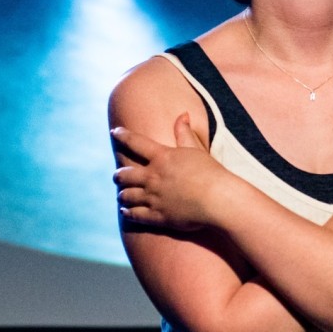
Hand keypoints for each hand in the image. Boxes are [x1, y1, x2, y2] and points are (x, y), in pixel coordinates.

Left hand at [111, 113, 227, 229]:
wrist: (218, 200)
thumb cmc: (211, 172)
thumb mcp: (196, 149)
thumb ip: (185, 133)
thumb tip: (183, 114)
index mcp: (162, 157)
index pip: (135, 142)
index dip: (123, 136)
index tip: (114, 132)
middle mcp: (152, 177)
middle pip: (124, 174)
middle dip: (118, 175)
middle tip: (117, 175)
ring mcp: (153, 198)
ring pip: (126, 196)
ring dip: (122, 194)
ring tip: (122, 195)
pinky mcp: (157, 216)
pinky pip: (134, 214)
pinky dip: (127, 212)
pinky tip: (125, 211)